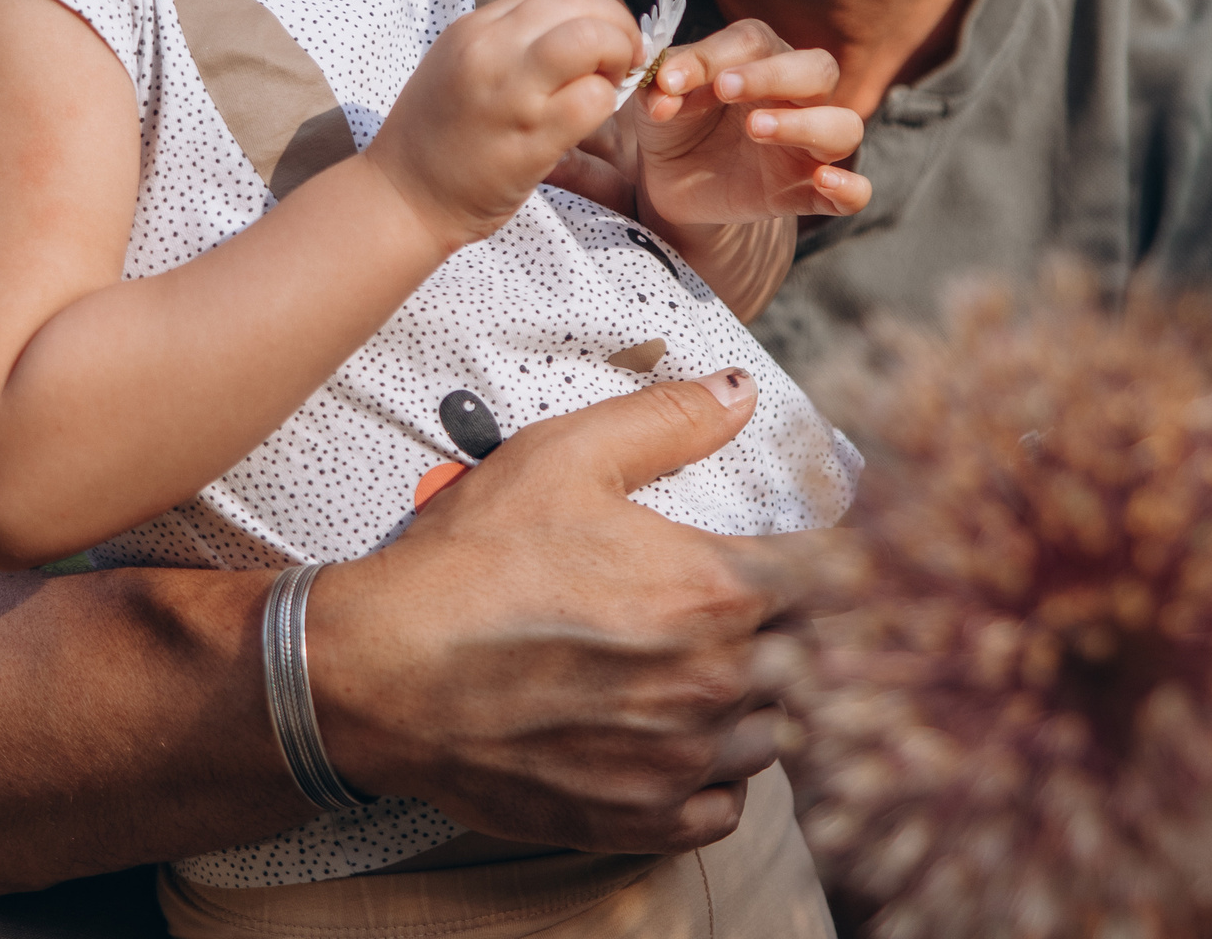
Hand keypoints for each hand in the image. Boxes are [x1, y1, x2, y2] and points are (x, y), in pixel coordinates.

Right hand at [306, 375, 837, 851]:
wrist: (380, 672)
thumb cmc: (467, 567)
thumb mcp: (568, 456)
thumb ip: (670, 420)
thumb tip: (735, 394)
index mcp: (713, 593)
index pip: (832, 579)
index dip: (831, 559)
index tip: (816, 552)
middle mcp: (710, 686)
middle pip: (812, 660)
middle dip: (796, 627)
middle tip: (758, 605)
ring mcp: (675, 763)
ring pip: (773, 734)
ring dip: (759, 700)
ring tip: (715, 665)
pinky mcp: (635, 818)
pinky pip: (723, 808)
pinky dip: (717, 774)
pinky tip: (685, 735)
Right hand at [364, 0, 642, 249]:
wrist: (403, 198)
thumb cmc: (434, 137)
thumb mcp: (456, 66)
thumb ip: (505, 44)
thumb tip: (565, 31)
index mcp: (473, 29)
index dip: (592, 14)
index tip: (602, 38)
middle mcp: (490, 51)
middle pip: (579, 7)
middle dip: (616, 27)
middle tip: (622, 57)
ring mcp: (511, 94)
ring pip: (592, 42)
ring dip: (616, 57)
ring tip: (609, 83)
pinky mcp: (531, 138)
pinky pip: (592, 100)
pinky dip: (605, 104)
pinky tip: (591, 119)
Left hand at [628, 19, 871, 229]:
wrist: (674, 185)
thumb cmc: (675, 126)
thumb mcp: (656, 102)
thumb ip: (659, 87)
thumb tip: (664, 90)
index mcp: (759, 60)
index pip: (754, 42)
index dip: (714, 56)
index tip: (672, 81)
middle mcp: (795, 96)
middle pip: (818, 70)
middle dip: (775, 76)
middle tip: (724, 90)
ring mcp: (807, 146)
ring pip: (845, 125)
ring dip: (808, 125)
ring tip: (756, 130)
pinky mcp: (808, 192)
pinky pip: (855, 192)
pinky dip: (850, 188)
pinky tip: (823, 181)